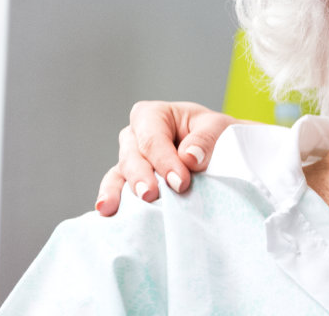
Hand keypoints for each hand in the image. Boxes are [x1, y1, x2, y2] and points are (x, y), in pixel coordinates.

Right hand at [94, 101, 237, 215]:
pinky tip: (108, 213)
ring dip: (118, 191)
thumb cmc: (215, 134)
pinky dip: (112, 199)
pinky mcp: (130, 180)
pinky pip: (115, 188)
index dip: (164, 160)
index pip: (153, 137)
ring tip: (113, 208)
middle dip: (140, 176)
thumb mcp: (218, 127)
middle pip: (132, 155)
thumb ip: (205, 140)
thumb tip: (188, 157)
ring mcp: (130, 158)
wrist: (220, 151)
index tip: (181, 182)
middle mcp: (136, 135)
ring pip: (120, 172)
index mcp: (154, 115)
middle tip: (150, 195)